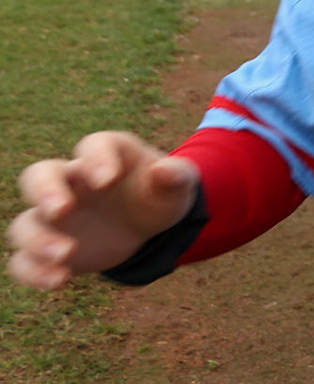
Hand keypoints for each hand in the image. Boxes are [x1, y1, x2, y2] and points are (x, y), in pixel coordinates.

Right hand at [7, 132, 200, 288]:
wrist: (146, 226)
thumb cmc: (158, 195)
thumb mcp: (176, 185)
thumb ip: (176, 176)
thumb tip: (166, 170)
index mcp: (106, 156)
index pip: (94, 145)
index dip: (96, 158)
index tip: (107, 180)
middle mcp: (71, 182)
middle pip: (38, 175)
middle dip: (44, 191)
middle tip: (61, 210)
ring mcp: (55, 217)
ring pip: (26, 223)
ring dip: (38, 239)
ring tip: (66, 254)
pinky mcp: (48, 248)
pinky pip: (24, 260)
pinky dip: (34, 271)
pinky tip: (59, 280)